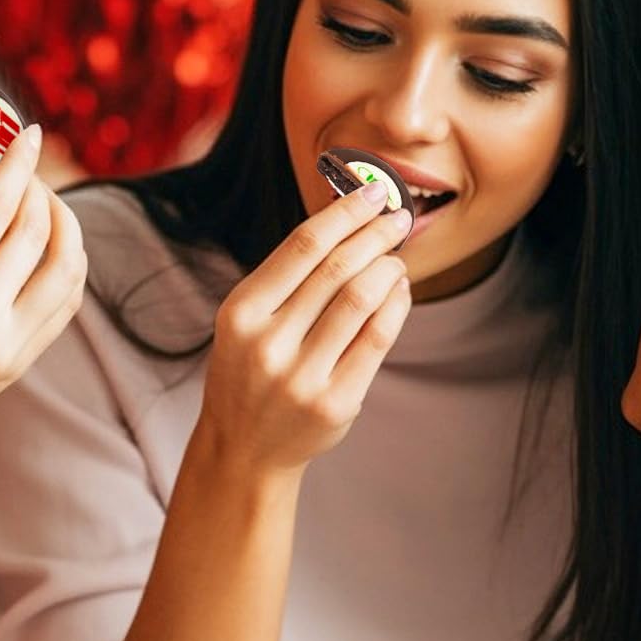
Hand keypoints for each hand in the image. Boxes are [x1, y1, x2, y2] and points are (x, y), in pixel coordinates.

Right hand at [0, 120, 86, 466]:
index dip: (16, 162)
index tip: (25, 131)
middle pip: (37, 231)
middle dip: (38, 187)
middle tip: (25, 168)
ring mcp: (6, 346)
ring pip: (67, 268)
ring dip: (66, 225)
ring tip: (45, 205)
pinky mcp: (20, 364)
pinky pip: (65, 304)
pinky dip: (68, 266)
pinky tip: (50, 247)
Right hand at [197, 180, 413, 474]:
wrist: (244, 447)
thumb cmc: (251, 371)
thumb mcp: (248, 320)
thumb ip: (288, 276)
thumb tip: (347, 218)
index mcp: (241, 313)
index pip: (303, 245)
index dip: (345, 212)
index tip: (373, 192)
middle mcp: (268, 343)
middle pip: (337, 268)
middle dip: (375, 234)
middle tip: (398, 217)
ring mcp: (302, 376)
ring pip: (362, 299)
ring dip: (388, 267)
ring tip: (396, 256)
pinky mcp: (335, 402)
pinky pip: (378, 339)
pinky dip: (396, 305)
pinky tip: (399, 289)